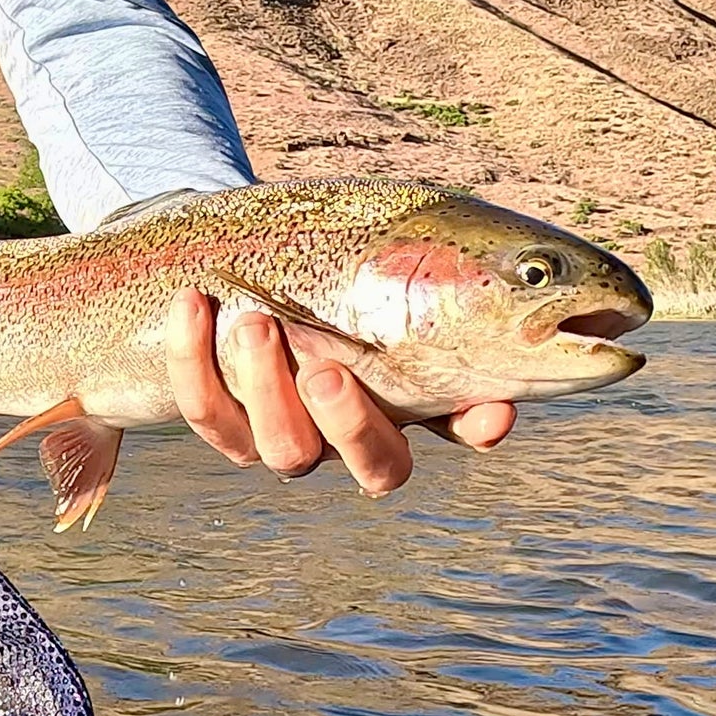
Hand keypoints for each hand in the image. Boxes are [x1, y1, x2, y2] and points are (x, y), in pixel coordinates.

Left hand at [165, 287, 515, 495]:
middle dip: (352, 425)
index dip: (476, 425)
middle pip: (376, 466)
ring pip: (286, 451)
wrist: (243, 254)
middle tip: (328, 374)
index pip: (460, 426)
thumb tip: (522, 266)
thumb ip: (437, 266)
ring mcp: (292, 438)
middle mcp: (356, 433)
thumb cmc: (331, 252)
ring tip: (255, 323)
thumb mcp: (386, 249)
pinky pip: (207, 411)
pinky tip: (192, 303)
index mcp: (412, 395)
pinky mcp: (227, 425)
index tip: (491, 411)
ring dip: (268, 390)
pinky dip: (193, 358)